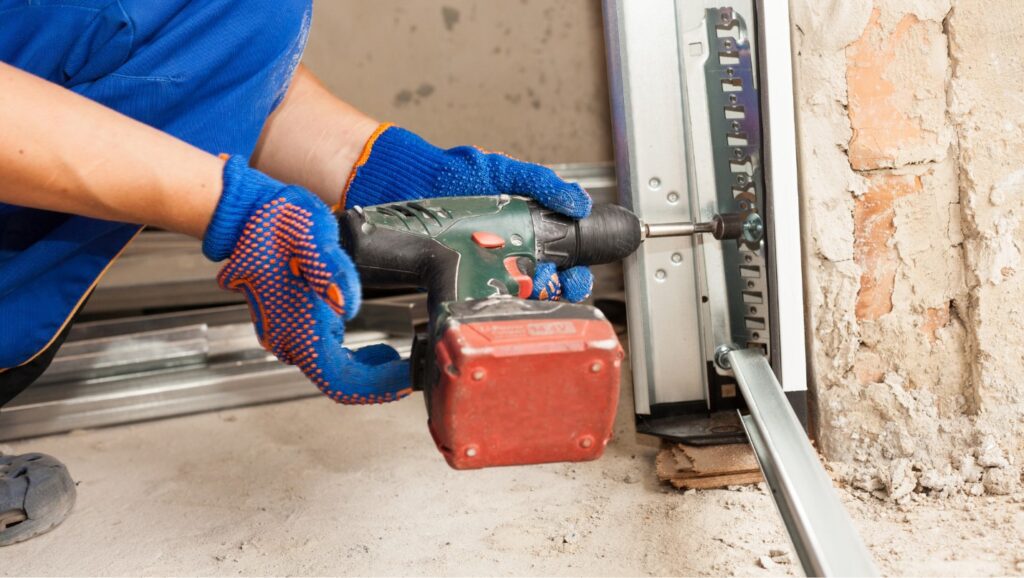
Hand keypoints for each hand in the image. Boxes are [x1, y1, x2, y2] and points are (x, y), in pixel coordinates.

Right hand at [203, 156, 410, 403]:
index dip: (375, 387)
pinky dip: (353, 361)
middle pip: (338, 382)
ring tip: (395, 358)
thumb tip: (345, 304)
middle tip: (410, 369)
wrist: (247, 214)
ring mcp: (286, 334)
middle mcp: (287, 338)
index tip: (405, 379)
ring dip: (365, 373)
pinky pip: (325, 357)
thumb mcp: (311, 234)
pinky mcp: (291, 326)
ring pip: (331, 372)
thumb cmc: (278, 221)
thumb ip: (329, 268)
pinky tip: (373, 349)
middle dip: (376, 382)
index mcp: (295, 325)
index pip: (338, 380)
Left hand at [342, 124, 593, 302]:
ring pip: (517, 298)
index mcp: (526, 230)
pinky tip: (497, 302)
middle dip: (557, 291)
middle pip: (545, 286)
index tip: (576, 275)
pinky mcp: (457, 281)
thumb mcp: (503, 172)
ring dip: (528, 301)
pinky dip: (492, 307)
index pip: (562, 260)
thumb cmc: (451, 173)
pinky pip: (481, 303)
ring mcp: (483, 269)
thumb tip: (579, 201)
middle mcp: (508, 254)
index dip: (575, 272)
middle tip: (552, 285)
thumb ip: (540, 182)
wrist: (401, 182)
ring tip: (526, 292)